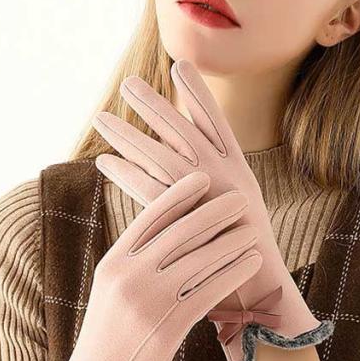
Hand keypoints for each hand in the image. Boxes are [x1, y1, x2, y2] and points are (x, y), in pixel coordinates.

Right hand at [33, 171, 261, 360]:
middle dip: (214, 211)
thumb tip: (165, 232)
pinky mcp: (169, 326)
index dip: (179, 194)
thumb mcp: (109, 291)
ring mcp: (149, 300)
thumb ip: (133, 262)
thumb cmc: (106, 338)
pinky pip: (210, 290)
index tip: (203, 178)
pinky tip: (251, 261)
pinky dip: (234, 272)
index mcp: (112, 262)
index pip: (150, 217)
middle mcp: (129, 276)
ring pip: (201, 259)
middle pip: (180, 232)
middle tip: (239, 198)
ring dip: (232, 240)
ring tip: (253, 227)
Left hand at [91, 59, 333, 360]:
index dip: (198, 95)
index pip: (216, 124)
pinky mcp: (191, 223)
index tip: (181, 67)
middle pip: (184, 132)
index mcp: (240, 171)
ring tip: (102, 118)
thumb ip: (212, 187)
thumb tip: (188, 168)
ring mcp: (209, 200)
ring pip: (163, 157)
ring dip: (130, 135)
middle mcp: (226, 178)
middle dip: (155, 106)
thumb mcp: (235, 211)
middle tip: (128, 84)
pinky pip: (151, 192)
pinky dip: (126, 175)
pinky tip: (104, 162)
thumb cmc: (244, 253)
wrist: (257, 294)